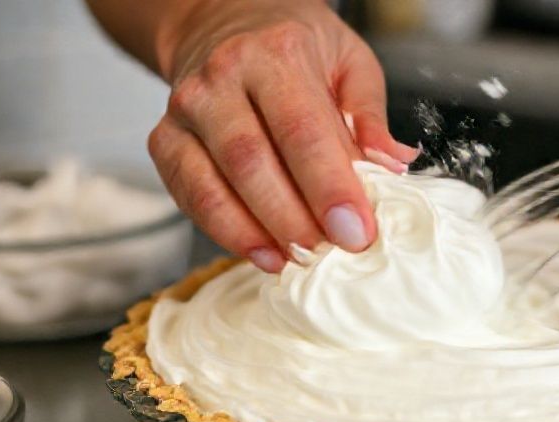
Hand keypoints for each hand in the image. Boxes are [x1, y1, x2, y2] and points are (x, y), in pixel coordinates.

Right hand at [146, 0, 417, 271]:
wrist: (224, 23)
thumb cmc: (294, 47)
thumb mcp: (348, 61)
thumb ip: (370, 115)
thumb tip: (394, 165)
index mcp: (276, 53)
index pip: (303, 130)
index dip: (330, 188)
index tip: (357, 231)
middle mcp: (222, 77)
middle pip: (253, 163)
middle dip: (294, 220)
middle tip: (331, 253)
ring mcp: (186, 110)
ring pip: (214, 184)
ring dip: (257, 234)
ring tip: (296, 260)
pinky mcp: (164, 140)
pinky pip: (190, 196)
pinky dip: (225, 232)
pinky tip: (262, 253)